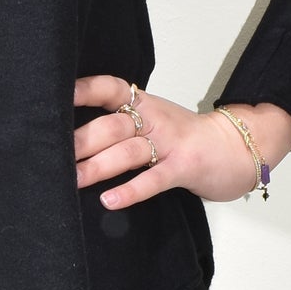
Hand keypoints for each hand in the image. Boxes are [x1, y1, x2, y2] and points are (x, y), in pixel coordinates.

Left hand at [73, 76, 290, 210]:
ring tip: (71, 180)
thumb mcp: (155, 122)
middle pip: (110, 125)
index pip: (110, 89)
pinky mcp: (184, 167)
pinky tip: (110, 200)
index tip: (55, 95)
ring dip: (97, 166)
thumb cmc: (188, 139)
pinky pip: (154, 179)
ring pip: (127, 151)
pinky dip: (131, 190)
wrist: (239, 148)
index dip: (83, 90)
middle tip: (51, 155)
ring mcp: (170, 143)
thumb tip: (73, 140)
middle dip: (79, 141)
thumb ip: (122, 125)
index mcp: (144, 105)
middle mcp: (154, 120)